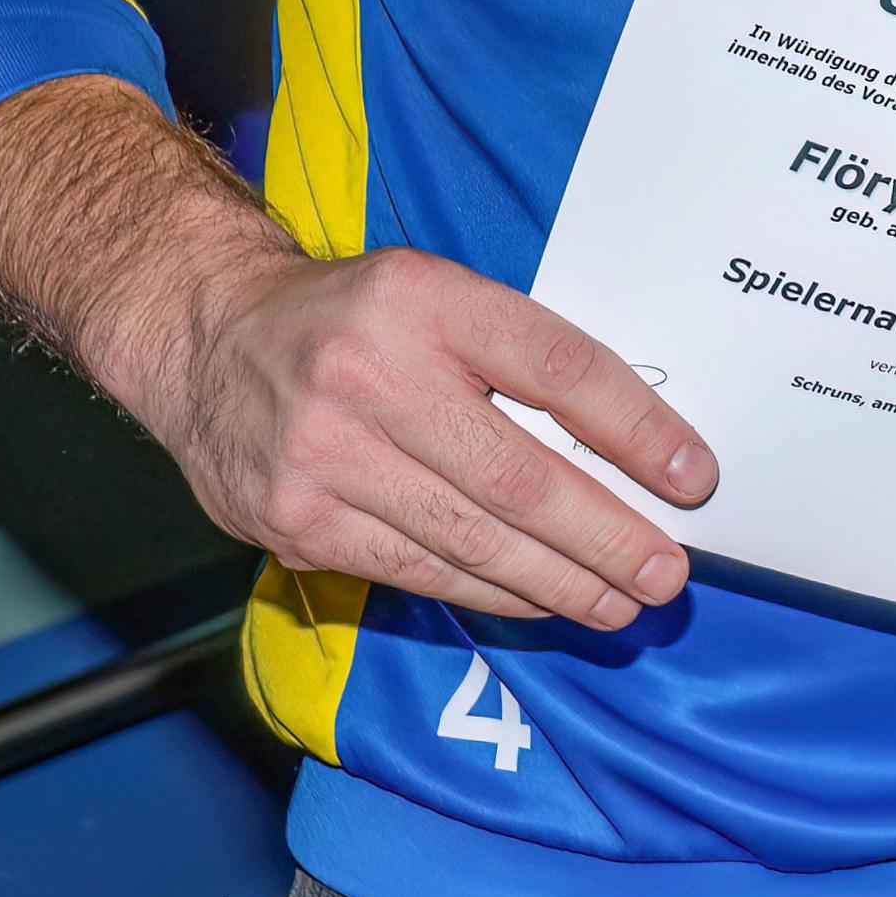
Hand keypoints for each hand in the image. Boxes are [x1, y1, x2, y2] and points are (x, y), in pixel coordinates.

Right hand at [159, 239, 714, 627]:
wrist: (202, 333)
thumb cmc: (354, 317)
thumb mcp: (438, 294)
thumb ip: (519, 353)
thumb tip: (635, 443)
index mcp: (425, 301)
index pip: (557, 368)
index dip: (635, 429)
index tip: (693, 478)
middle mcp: (368, 375)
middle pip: (518, 475)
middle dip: (606, 537)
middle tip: (667, 575)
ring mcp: (321, 454)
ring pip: (469, 539)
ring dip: (559, 583)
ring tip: (620, 602)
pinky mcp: (291, 520)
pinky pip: (413, 569)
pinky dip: (489, 592)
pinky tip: (541, 601)